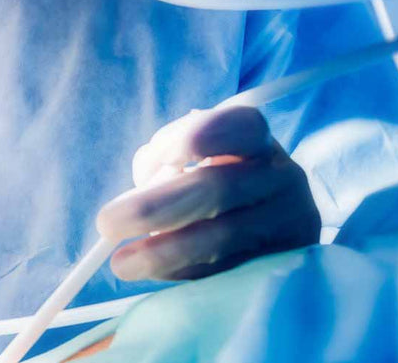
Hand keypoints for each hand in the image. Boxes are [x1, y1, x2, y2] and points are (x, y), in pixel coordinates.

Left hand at [96, 107, 319, 280]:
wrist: (275, 221)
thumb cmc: (219, 179)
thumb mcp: (198, 159)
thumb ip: (167, 166)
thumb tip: (137, 195)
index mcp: (256, 139)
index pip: (238, 126)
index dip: (197, 137)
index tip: (155, 160)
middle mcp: (280, 175)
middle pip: (219, 188)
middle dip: (155, 208)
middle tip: (108, 223)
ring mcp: (289, 220)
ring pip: (223, 237)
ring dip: (164, 251)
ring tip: (122, 264)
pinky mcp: (283, 260)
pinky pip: (227, 269)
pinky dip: (185, 271)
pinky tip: (156, 272)